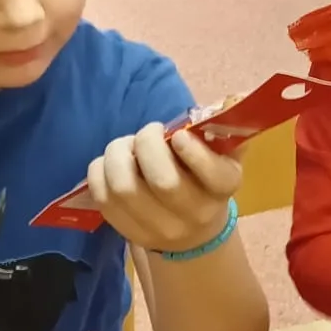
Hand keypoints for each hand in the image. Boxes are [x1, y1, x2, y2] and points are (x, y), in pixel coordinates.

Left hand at [87, 123, 239, 255]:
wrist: (191, 232)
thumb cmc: (204, 181)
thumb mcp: (224, 155)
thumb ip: (224, 129)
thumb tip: (230, 98)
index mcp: (222, 189)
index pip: (213, 175)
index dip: (194, 153)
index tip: (179, 136)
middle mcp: (193, 214)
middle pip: (162, 181)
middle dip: (147, 145)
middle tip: (148, 134)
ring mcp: (158, 228)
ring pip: (124, 188)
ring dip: (117, 156)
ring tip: (125, 147)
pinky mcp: (127, 230)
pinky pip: (102, 196)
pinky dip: (99, 171)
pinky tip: (111, 164)